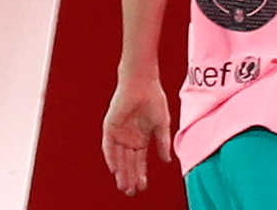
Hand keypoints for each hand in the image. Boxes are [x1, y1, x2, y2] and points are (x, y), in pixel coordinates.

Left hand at [102, 77, 172, 195]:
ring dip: (121, 172)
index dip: (141, 173)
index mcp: (141, 139)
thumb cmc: (154, 100)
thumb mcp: (162, 124)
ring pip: (119, 158)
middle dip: (130, 177)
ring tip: (124, 186)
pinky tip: (114, 169)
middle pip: (128, 163)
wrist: (143, 84)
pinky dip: (111, 158)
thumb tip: (167, 161)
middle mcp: (129, 139)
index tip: (143, 187)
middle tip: (132, 192)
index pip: (139, 161)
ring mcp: (119, 134)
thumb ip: (163, 143)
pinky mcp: (110, 128)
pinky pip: (108, 147)